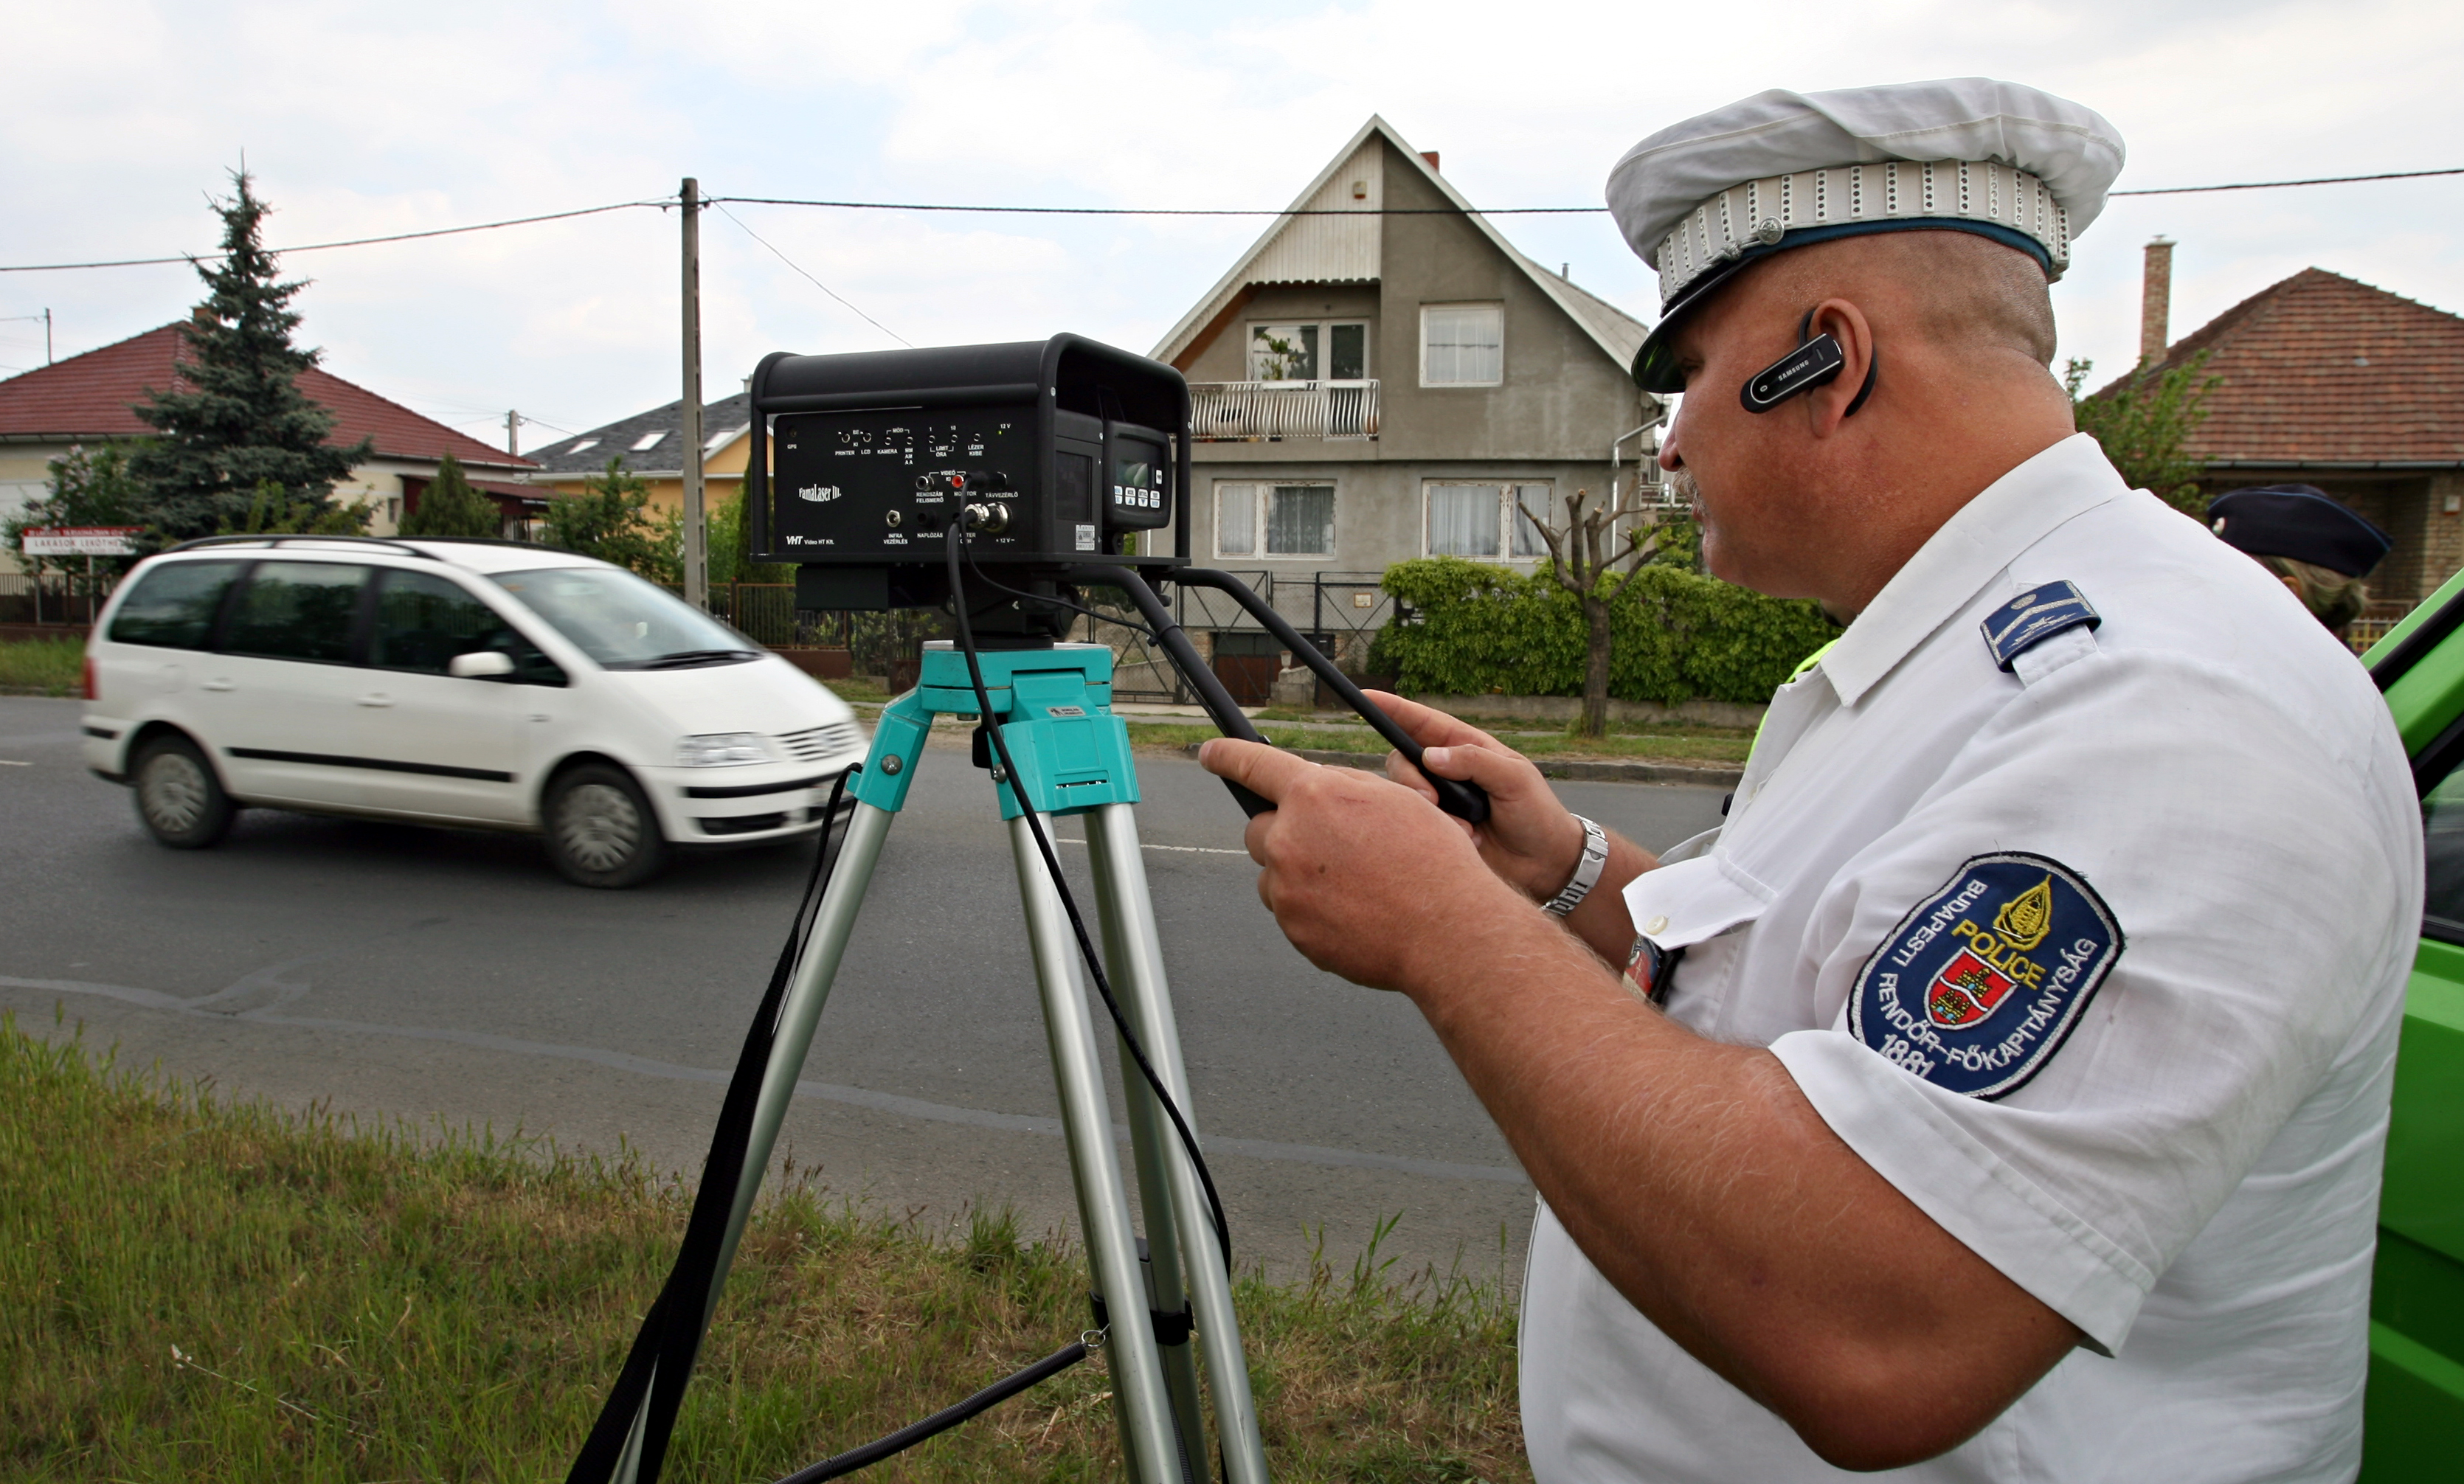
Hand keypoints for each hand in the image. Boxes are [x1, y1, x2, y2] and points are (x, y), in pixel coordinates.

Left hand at [1197, 738, 1525, 991]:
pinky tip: (1355, 912)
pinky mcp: (1294, 930)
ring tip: (1354, 886)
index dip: (1227, 755)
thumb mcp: (1395, 799)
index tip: (1210, 753)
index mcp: (1315, 795)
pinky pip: (1291, 912)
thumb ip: (1342, 788)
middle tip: (1327, 845)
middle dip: (1283, 833)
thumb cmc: (1433, 862)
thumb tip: (1314, 790)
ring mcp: (1287, 889)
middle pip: (1258, 830)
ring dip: (1299, 875)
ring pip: (1274, 876)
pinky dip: (1313, 910)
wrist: (1448, 931)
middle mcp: (1289, 839)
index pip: (1253, 765)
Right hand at [1362, 692, 1586, 902]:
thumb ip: (1475, 761)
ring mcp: (1441, 801)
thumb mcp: (1515, 778)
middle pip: (1402, 760)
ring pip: (1406, 797)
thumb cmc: (1537, 814)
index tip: (1366, 697)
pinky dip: (1438, 833)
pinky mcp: (1437, 830)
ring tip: (1466, 829)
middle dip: (1409, 778)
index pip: (1422, 722)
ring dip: (1429, 812)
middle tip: (1430, 800)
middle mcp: (1447, 771)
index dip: (1393, 709)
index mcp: (1466, 747)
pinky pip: (1416, 826)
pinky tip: (1469, 841)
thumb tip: (1430, 756)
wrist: (1546, 865)